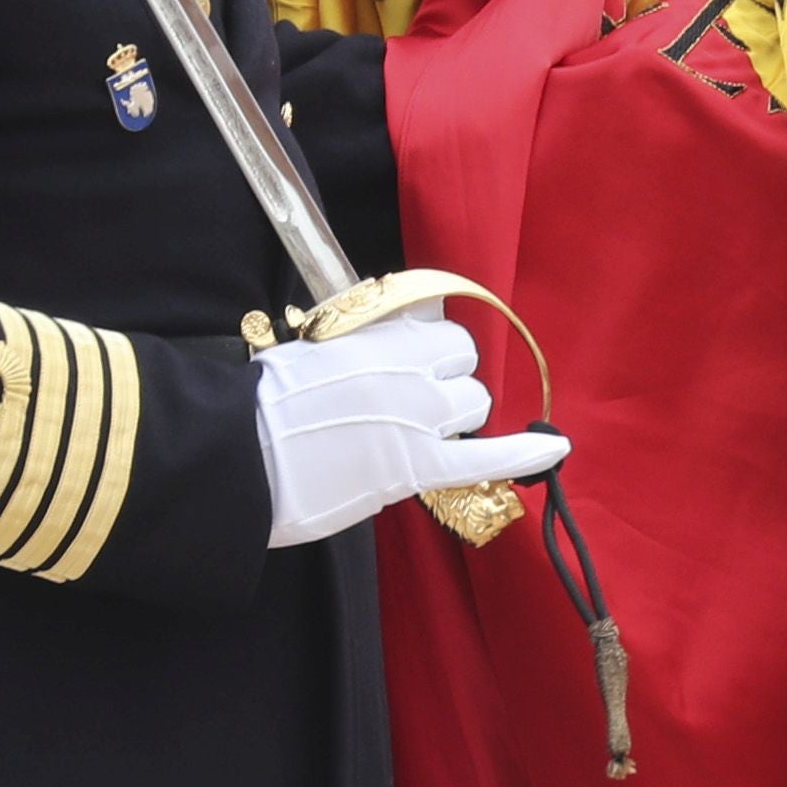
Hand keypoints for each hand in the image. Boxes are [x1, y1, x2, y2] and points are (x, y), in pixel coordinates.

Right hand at [253, 308, 568, 547]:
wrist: (230, 456)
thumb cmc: (257, 407)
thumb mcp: (312, 348)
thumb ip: (366, 336)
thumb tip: (411, 318)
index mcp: (378, 335)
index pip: (442, 331)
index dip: (434, 356)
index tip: (416, 371)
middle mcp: (407, 368)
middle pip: (464, 369)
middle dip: (448, 388)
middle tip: (407, 413)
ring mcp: (415, 418)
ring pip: (474, 407)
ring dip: (456, 422)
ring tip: (414, 441)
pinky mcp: (414, 467)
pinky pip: (488, 457)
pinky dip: (526, 453)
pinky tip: (555, 448)